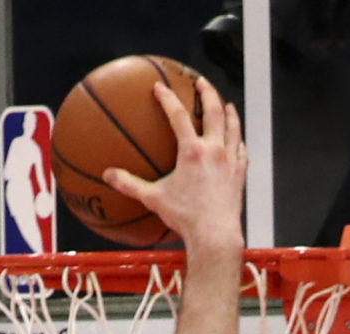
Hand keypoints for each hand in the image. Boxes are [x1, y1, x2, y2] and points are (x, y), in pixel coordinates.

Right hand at [102, 76, 246, 258]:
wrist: (215, 234)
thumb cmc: (185, 217)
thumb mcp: (154, 199)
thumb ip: (130, 184)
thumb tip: (108, 175)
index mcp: (192, 151)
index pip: (179, 116)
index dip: (167, 98)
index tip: (160, 87)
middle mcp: (214, 149)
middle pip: (214, 111)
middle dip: (207, 93)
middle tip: (200, 82)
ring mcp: (230, 160)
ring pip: (233, 127)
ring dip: (229, 112)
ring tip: (226, 104)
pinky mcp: (240, 173)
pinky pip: (241, 150)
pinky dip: (238, 140)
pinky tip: (236, 140)